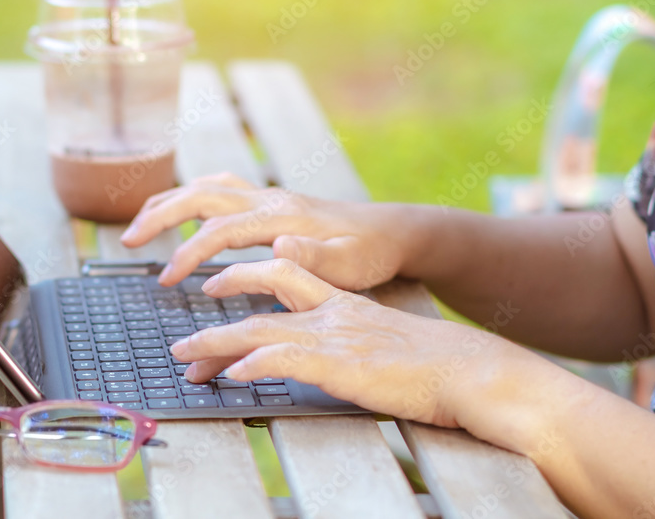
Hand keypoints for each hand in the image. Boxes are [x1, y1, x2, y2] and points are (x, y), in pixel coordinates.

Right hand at [120, 173, 417, 288]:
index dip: (189, 252)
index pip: (222, 228)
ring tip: (139, 226)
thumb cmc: (370, 255)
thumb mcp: (350, 266)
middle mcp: (270, 199)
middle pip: (202, 194)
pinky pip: (222, 188)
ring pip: (208, 186)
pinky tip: (180, 210)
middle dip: (161, 215)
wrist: (392, 232)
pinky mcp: (272, 201)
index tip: (167, 280)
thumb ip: (314, 256)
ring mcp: (270, 196)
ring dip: (170, 201)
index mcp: (283, 217)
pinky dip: (192, 196)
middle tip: (129, 241)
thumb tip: (277, 243)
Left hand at [168, 258, 524, 427]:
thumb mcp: (387, 344)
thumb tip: (338, 359)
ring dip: (217, 346)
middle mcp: (334, 314)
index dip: (247, 277)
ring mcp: (336, 338)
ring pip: (260, 333)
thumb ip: (356, 343)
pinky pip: (284, 360)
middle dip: (216, 317)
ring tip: (186, 361)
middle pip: (261, 300)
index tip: (217, 287)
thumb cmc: (438, 365)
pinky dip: (253, 365)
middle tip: (181, 341)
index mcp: (345, 305)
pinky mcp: (341, 365)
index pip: (285, 278)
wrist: (473, 370)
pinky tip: (231, 377)